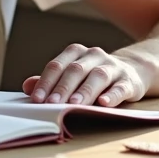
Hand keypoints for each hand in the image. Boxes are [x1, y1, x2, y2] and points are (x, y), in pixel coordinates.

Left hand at [22, 44, 147, 106]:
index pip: (57, 66)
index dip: (46, 82)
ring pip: (97, 76)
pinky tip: (104, 103)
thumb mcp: (71, 75)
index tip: (36, 99)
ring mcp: (113, 67)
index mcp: (76, 53)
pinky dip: (112, 95)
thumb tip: (27, 86)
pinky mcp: (129, 81)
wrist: (131, 71)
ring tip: (74, 104)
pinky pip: (120, 87)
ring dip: (84, 91)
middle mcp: (94, 56)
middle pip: (75, 70)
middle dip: (62, 88)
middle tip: (52, 104)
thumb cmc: (92, 76)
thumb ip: (50, 81)